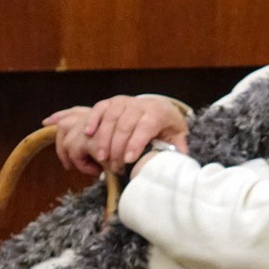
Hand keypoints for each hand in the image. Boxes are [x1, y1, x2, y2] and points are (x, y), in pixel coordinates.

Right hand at [43, 96, 188, 176]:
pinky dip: (93, 120)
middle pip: (125, 124)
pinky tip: (88, 134)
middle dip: (118, 147)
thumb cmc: (167, 126)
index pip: (146, 126)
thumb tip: (180, 159)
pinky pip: (99, 108)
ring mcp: (123, 101)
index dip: (136, 143)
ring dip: (104, 138)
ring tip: (102, 158)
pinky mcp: (110, 102)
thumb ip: (178, 146)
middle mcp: (139, 104)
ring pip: (110, 117)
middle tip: (115, 167)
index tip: (129, 160)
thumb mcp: (177, 135)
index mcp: (158, 112)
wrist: (158, 108)